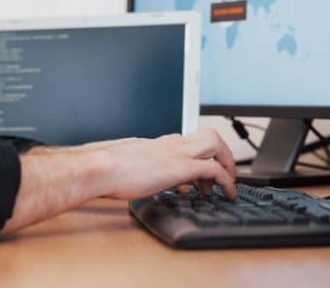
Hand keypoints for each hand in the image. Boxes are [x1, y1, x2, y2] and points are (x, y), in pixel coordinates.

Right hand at [98, 129, 236, 199]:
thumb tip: (151, 180)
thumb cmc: (107, 170)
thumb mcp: (130, 167)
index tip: (200, 178)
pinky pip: (213, 169)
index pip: (188, 142)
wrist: (101, 168)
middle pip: (209, 135)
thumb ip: (144, 170)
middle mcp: (171, 144)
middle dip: (222, 154)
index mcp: (158, 143)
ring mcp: (177, 153)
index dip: (199, 157)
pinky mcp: (181, 167)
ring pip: (216, 144)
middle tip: (224, 174)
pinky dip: (226, 180)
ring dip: (228, 162)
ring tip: (229, 184)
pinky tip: (227, 193)